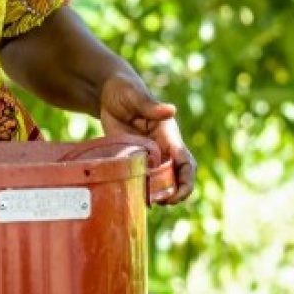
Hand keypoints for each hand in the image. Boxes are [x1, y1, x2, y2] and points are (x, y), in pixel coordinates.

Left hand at [99, 74, 195, 204]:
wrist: (108, 93)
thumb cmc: (125, 90)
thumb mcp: (135, 96)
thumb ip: (150, 105)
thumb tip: (171, 110)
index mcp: (168, 134)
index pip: (184, 161)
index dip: (185, 179)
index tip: (177, 194)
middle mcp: (162, 148)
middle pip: (178, 176)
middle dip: (176, 192)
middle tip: (164, 204)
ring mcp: (149, 155)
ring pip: (162, 180)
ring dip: (160, 194)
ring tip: (149, 203)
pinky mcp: (134, 158)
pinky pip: (143, 177)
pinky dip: (143, 189)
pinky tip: (136, 198)